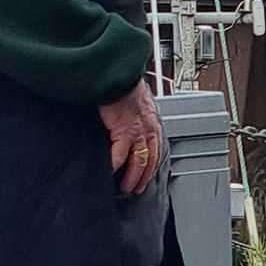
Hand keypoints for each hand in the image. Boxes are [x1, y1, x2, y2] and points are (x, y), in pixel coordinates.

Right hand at [97, 80, 163, 195]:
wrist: (117, 75)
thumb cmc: (123, 83)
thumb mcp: (136, 100)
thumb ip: (135, 113)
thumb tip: (127, 119)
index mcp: (153, 122)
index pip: (156, 150)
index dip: (151, 166)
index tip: (145, 175)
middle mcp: (149, 130)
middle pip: (150, 161)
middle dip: (143, 178)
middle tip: (135, 189)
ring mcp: (137, 132)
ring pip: (138, 163)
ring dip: (132, 178)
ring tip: (124, 188)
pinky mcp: (123, 132)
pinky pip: (119, 156)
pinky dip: (114, 166)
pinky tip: (109, 173)